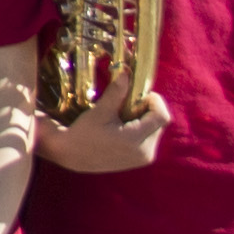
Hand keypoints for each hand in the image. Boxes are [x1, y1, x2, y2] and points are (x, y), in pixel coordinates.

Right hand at [38, 91, 171, 176]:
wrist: (71, 155)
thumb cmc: (83, 133)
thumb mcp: (100, 111)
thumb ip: (117, 92)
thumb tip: (126, 73)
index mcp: (135, 140)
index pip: (162, 116)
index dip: (155, 101)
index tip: (140, 94)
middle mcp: (144, 153)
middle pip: (161, 123)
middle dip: (149, 109)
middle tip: (130, 103)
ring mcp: (142, 158)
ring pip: (156, 130)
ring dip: (146, 118)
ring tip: (125, 115)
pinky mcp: (139, 160)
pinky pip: (149, 139)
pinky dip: (142, 128)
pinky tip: (124, 126)